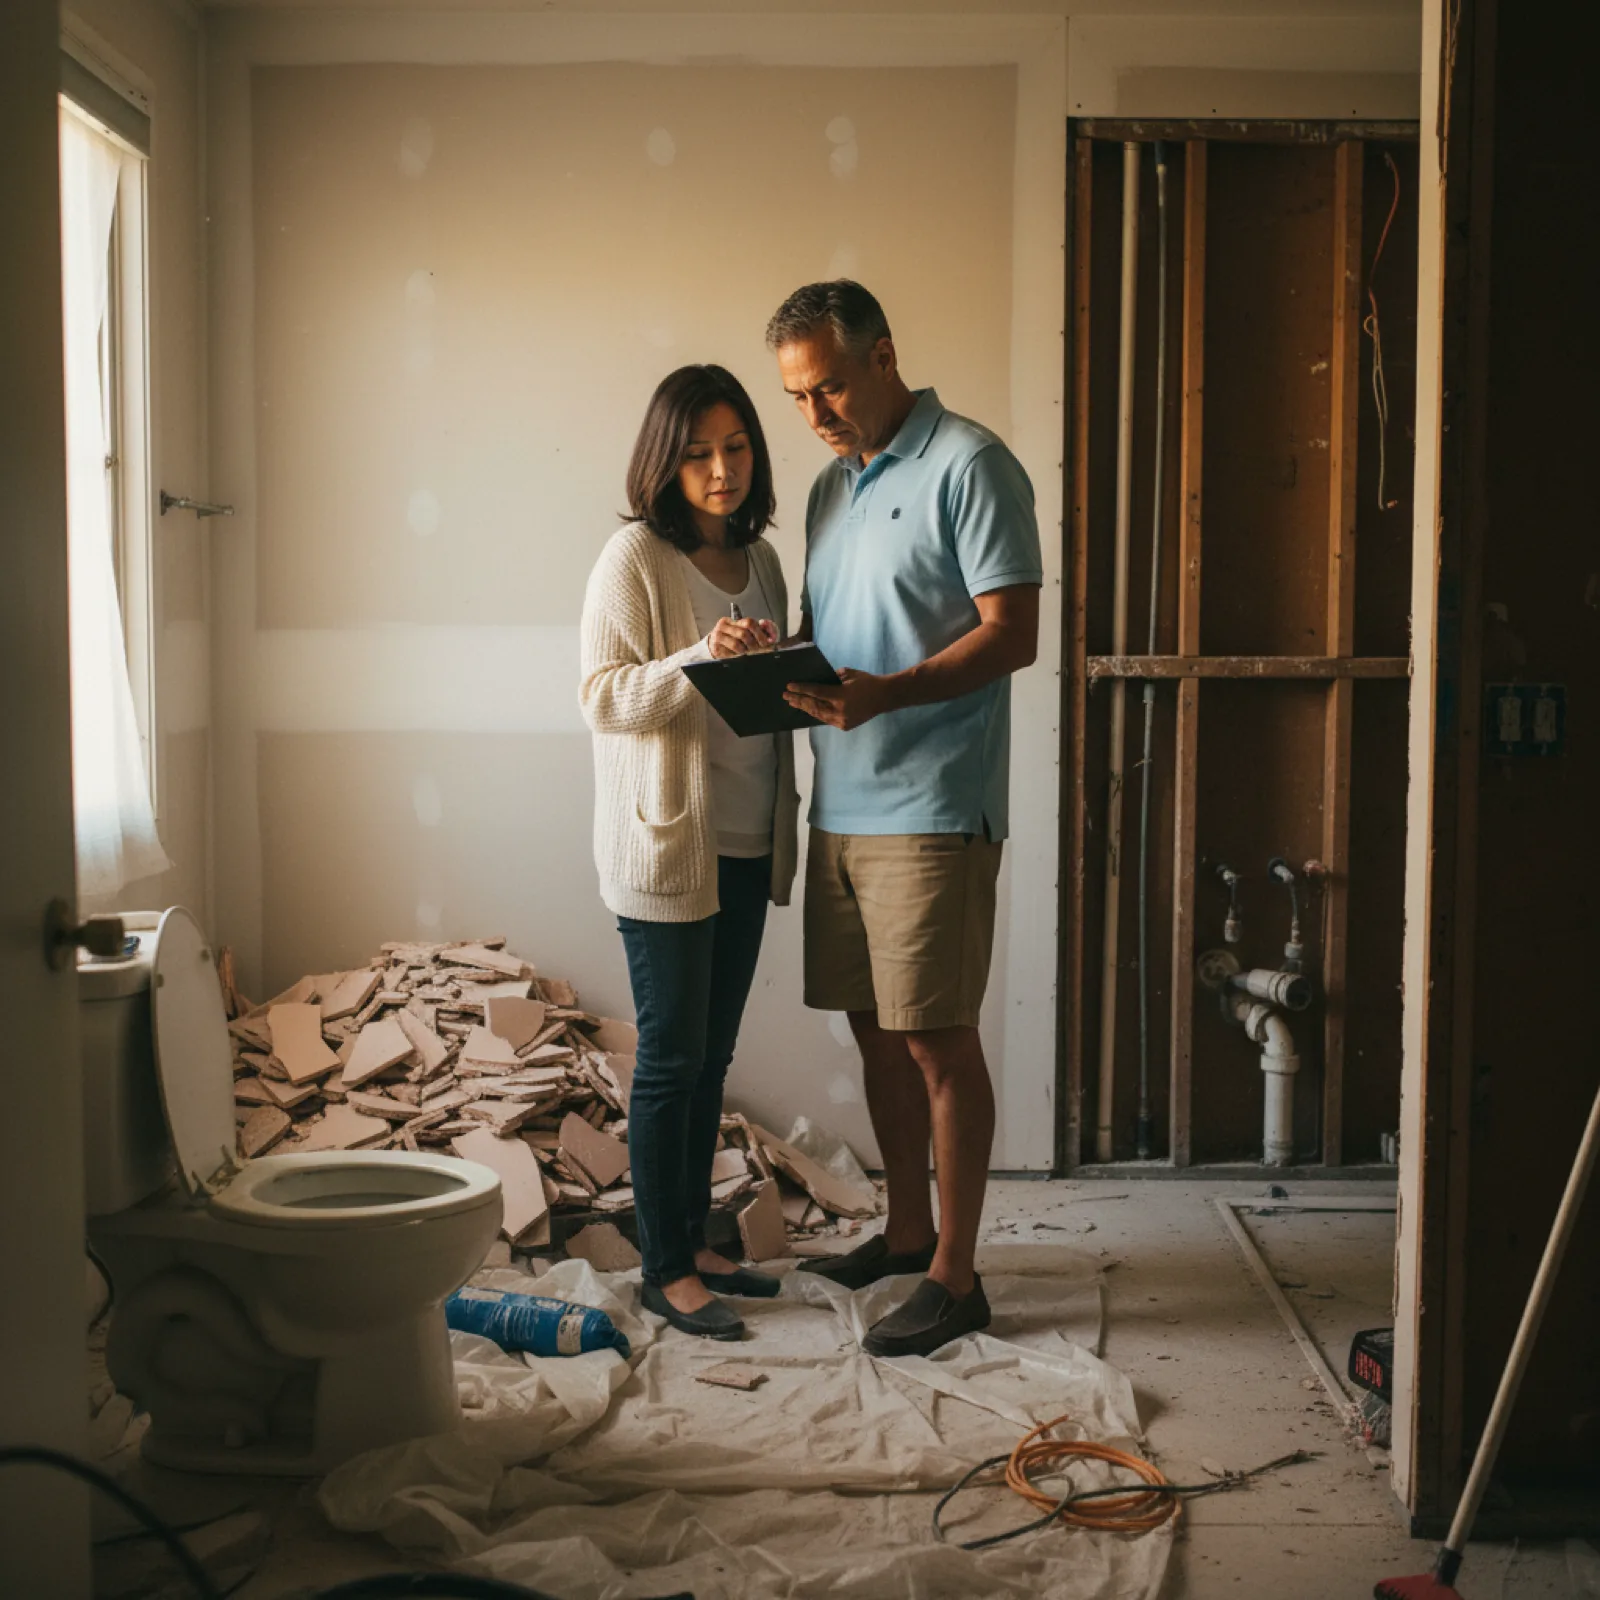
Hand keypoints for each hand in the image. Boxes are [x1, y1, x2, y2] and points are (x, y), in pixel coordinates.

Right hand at [708, 617, 776, 658]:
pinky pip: (730, 654)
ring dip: (745, 650)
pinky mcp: (716, 648)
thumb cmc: (732, 639)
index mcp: (732, 621)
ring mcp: (718, 636)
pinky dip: (737, 656)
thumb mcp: (743, 632)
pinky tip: (738, 655)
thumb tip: (769, 631)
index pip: (749, 622)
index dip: (760, 633)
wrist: (714, 647)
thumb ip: (758, 630)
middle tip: (758, 649)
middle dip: (754, 643)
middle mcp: (723, 626)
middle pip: (743, 633)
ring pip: (737, 644)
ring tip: (746, 652)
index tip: (767, 642)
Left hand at [782, 668, 896, 729]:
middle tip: (786, 696)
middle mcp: (839, 711)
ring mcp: (842, 721)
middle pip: (814, 706)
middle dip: (799, 700)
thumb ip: (833, 678)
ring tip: (794, 703)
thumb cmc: (867, 682)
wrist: (885, 697)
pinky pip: (826, 719)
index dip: (801, 689)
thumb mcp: (849, 674)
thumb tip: (819, 680)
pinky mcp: (844, 726)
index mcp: (841, 696)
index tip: (789, 687)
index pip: (816, 692)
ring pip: (818, 715)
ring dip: (805, 708)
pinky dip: (817, 714)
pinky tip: (809, 709)